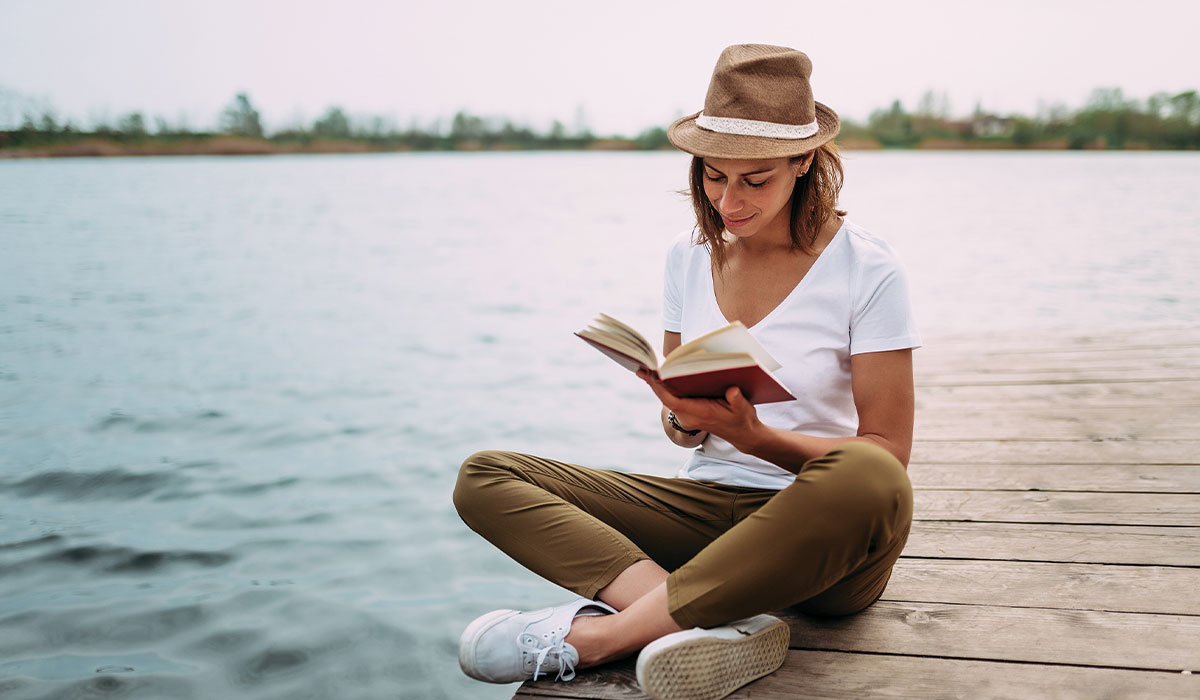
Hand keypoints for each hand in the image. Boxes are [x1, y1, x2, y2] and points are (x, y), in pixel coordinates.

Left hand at [636, 370, 762, 447]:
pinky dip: (666, 386)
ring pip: (668, 397)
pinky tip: (660, 374)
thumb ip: (737, 400)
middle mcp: (689, 416)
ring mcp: (688, 415)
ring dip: (658, 383)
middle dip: (654, 382)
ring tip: (645, 367)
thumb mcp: (743, 408)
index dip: (661, 389)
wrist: (743, 434)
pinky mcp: (689, 411)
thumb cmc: (742, 420)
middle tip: (640, 366)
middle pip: (666, 397)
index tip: (650, 376)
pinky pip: (673, 398)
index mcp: (699, 414)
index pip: (674, 401)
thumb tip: (732, 390)